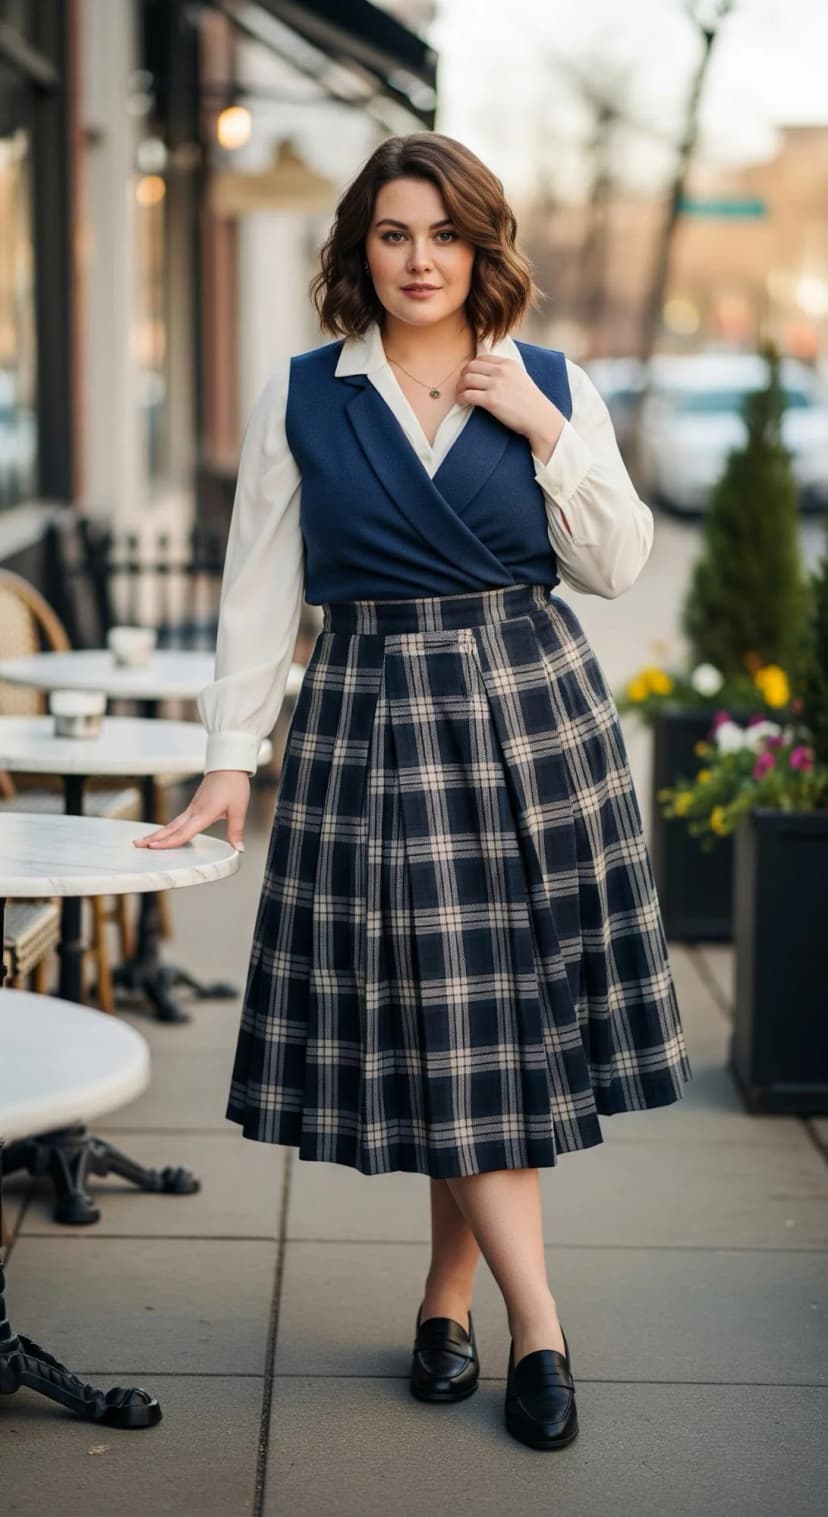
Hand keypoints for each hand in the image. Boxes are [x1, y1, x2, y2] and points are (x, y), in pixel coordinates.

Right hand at [131, 770, 249, 851]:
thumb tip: (238, 848)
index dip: (168, 842)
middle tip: (136, 844)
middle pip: (170, 828)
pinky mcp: (194, 805)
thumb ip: (236, 830)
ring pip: (171, 824)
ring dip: (157, 833)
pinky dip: (168, 829)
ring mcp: (192, 808)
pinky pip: (177, 820)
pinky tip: (163, 834)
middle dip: (153, 837)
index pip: (183, 832)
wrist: (229, 765)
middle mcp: (194, 811)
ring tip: (143, 841)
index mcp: (204, 813)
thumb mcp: (239, 809)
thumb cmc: (233, 785)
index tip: (153, 847)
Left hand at [456, 354, 564, 461]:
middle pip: (471, 367)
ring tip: (460, 394)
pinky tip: (462, 402)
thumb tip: (487, 374)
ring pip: (466, 379)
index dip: (472, 367)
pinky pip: (467, 395)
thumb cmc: (531, 402)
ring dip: (459, 387)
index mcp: (508, 364)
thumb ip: (506, 372)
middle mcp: (501, 371)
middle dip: (463, 376)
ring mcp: (496, 385)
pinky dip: (461, 398)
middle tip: (461, 386)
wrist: (539, 418)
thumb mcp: (521, 378)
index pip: (482, 359)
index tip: (469, 376)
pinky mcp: (491, 400)